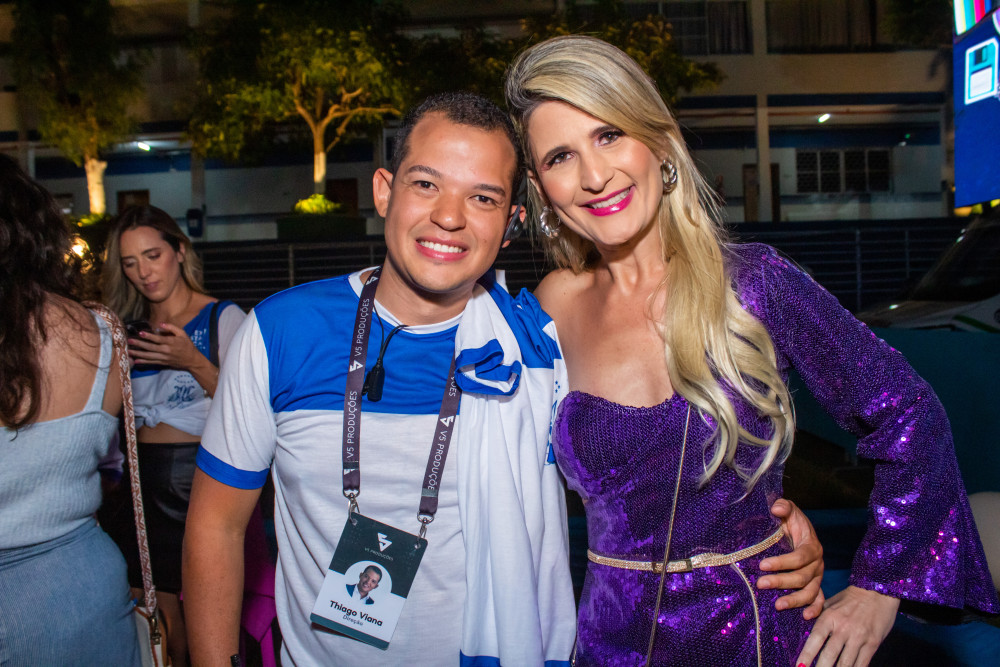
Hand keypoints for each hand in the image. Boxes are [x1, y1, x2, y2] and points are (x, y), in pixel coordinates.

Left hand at [127, 322, 201, 370]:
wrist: (192, 360)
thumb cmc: (187, 345)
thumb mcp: (183, 334)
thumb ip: (172, 328)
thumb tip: (160, 324)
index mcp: (171, 342)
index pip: (158, 339)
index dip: (149, 336)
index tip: (140, 333)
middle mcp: (166, 351)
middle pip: (150, 347)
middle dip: (139, 344)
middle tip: (129, 341)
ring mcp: (164, 358)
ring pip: (149, 356)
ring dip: (138, 353)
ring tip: (128, 351)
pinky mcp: (163, 363)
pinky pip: (151, 362)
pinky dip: (143, 362)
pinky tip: (136, 360)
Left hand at [758, 498, 824, 618]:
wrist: (800, 532)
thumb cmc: (792, 523)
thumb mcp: (789, 511)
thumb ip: (784, 506)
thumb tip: (776, 508)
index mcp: (812, 546)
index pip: (800, 557)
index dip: (783, 562)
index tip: (762, 565)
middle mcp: (817, 564)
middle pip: (802, 577)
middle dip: (781, 581)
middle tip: (761, 584)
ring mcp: (817, 577)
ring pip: (810, 592)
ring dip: (794, 600)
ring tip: (777, 605)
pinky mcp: (816, 586)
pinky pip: (819, 600)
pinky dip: (815, 610)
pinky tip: (804, 617)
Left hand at [795, 585, 898, 666]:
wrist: (878, 592)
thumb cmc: (851, 598)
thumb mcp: (831, 602)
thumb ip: (817, 613)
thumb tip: (803, 618)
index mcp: (830, 617)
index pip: (815, 639)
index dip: (807, 654)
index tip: (800, 665)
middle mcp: (843, 628)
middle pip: (829, 655)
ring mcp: (859, 637)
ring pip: (845, 663)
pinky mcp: (873, 643)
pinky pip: (862, 663)